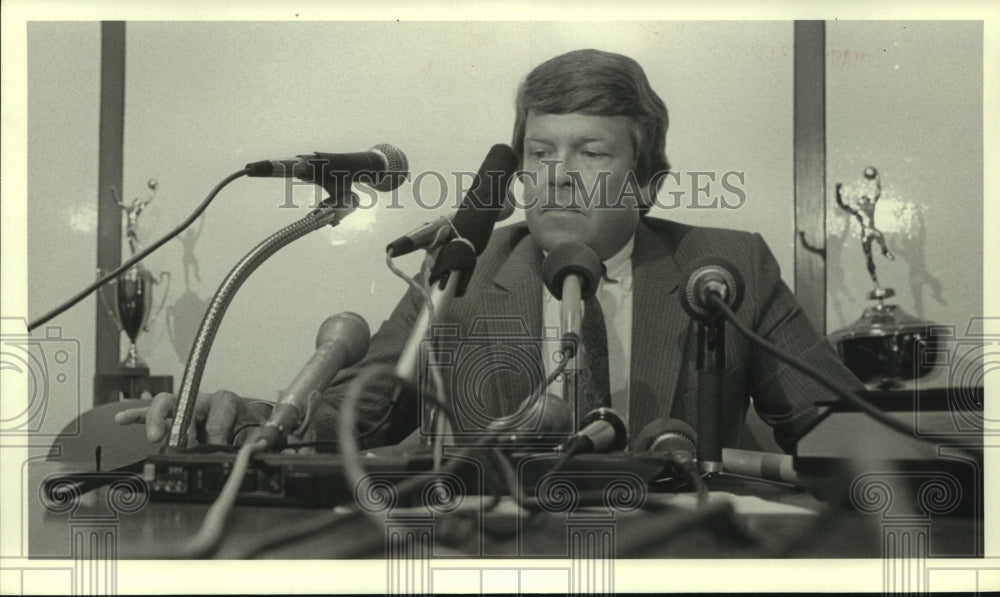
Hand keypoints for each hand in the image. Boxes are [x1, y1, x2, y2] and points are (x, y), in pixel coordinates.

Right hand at [114, 390, 273, 446]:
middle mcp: (204, 400)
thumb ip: (261, 439)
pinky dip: (137, 415)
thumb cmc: (252, 427)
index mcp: (227, 402)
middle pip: (187, 399)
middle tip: (180, 443)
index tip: (217, 444)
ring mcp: (186, 408)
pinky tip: (122, 419)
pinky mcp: (174, 418)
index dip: (219, 427)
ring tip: (153, 436)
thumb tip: (260, 447)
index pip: (220, 406)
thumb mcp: (261, 432)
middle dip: (181, 421)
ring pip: (167, 404)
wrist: (249, 423)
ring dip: (156, 418)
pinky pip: (152, 413)